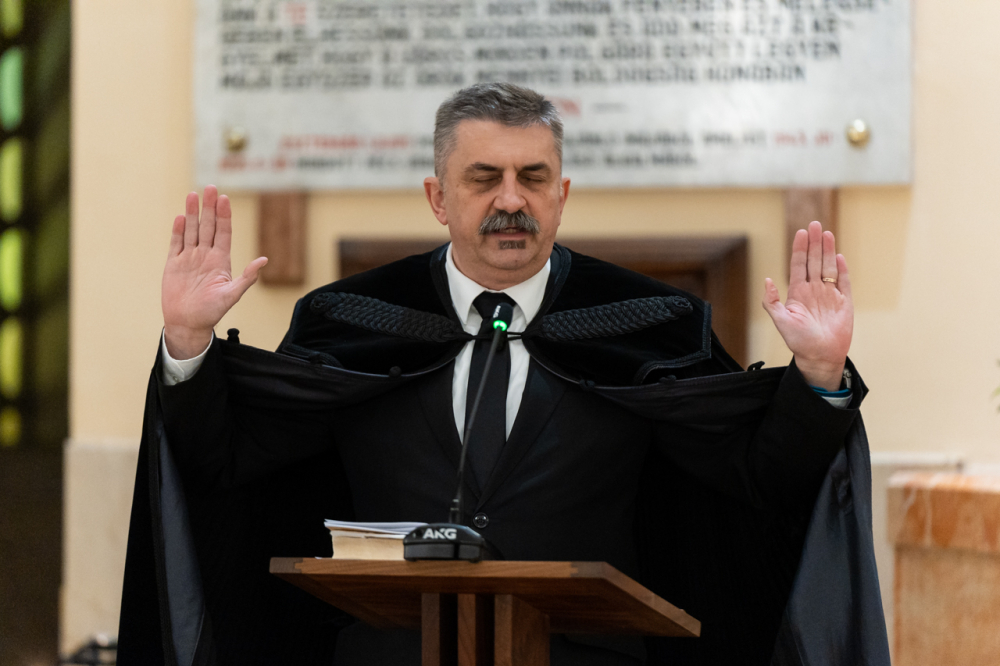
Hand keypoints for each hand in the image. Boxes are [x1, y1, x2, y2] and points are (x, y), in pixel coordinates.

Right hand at [162, 186, 266, 358]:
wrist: (188, 324)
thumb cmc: (212, 312)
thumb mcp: (232, 295)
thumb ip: (247, 277)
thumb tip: (264, 260)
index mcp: (221, 260)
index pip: (223, 233)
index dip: (224, 216)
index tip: (224, 199)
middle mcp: (205, 255)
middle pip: (208, 226)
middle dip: (209, 207)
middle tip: (210, 188)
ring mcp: (189, 258)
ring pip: (192, 231)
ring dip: (192, 213)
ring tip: (193, 195)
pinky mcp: (174, 264)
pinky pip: (176, 243)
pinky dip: (178, 230)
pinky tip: (180, 217)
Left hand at [762, 221, 852, 390]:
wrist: (820, 357)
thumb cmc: (799, 341)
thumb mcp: (780, 321)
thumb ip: (771, 301)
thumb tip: (767, 279)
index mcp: (797, 292)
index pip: (798, 265)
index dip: (800, 249)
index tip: (801, 232)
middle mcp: (813, 290)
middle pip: (814, 261)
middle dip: (815, 243)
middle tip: (815, 224)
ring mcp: (829, 294)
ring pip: (828, 267)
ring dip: (828, 250)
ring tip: (827, 233)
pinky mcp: (844, 301)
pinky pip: (844, 281)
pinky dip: (842, 269)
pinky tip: (839, 256)